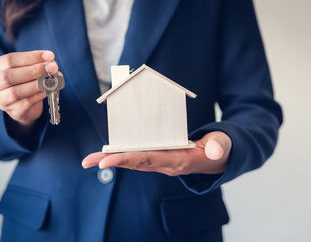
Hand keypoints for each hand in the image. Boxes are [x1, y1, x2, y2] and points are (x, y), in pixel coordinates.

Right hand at [0, 50, 61, 129]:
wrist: (24, 106)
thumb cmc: (24, 82)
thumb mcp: (27, 68)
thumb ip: (36, 64)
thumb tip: (51, 62)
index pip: (9, 60)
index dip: (30, 57)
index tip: (49, 56)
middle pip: (9, 76)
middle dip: (34, 70)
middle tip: (53, 67)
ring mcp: (1, 100)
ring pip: (16, 92)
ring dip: (38, 83)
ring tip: (53, 78)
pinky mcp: (14, 112)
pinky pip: (27, 102)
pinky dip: (40, 94)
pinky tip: (50, 89)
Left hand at [82, 131, 231, 175]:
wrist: (220, 159)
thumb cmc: (220, 150)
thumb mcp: (223, 145)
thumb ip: (219, 146)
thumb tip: (215, 151)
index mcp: (179, 160)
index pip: (149, 160)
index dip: (127, 159)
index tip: (107, 161)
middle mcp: (166, 164)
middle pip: (135, 162)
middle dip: (111, 161)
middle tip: (88, 161)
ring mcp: (162, 162)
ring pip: (133, 161)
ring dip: (112, 160)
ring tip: (90, 160)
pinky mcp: (160, 157)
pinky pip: (138, 157)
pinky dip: (122, 156)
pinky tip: (109, 155)